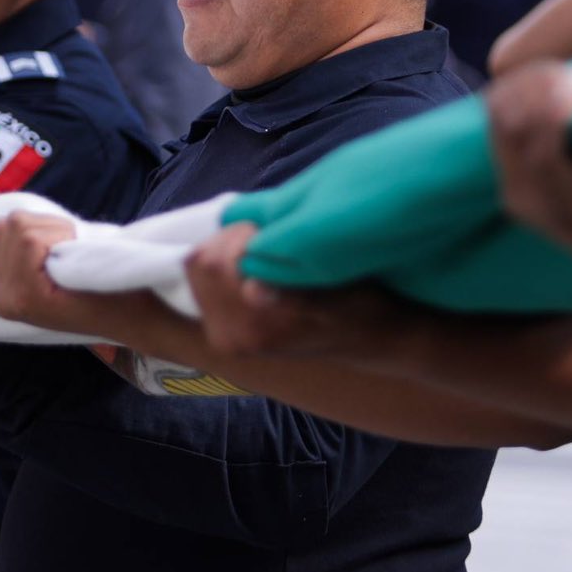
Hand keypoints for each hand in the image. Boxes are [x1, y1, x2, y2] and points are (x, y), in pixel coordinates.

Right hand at [0, 211, 97, 334]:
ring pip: (19, 227)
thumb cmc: (105, 290)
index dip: (40, 228)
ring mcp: (11, 298)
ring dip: (55, 230)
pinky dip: (58, 236)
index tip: (65, 252)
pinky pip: (30, 240)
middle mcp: (1, 298)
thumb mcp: (54, 273)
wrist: (136, 319)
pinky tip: (74, 262)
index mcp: (5, 294)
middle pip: (8, 223)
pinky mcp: (27, 295)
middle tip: (71, 253)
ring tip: (73, 258)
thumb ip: (21, 259)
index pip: (0, 231)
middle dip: (46, 226)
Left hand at [185, 223, 415, 359]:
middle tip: (272, 238)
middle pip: (199, 264)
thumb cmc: (359, 308)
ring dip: (230, 250)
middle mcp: (228, 338)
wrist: (372, 335)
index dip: (238, 236)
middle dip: (231, 240)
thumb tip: (253, 288)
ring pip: (200, 269)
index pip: (209, 263)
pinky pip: (207, 281)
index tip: (274, 232)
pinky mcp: (226, 328)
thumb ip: (294, 295)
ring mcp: (224, 335)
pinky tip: (259, 265)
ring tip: (270, 252)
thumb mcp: (336, 296)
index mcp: (249, 330)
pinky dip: (227, 264)